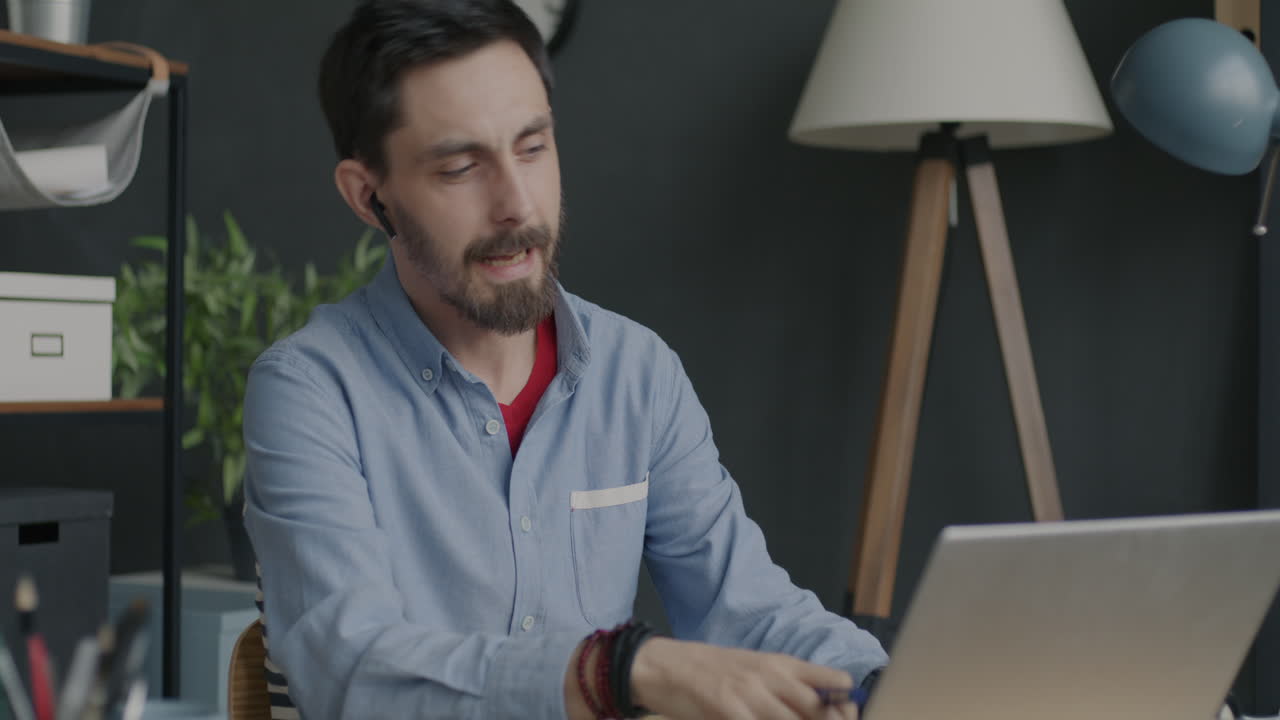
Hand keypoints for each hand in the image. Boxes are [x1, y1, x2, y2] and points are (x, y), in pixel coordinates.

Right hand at [629, 637, 857, 719]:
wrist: (666, 666)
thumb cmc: (712, 669)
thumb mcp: (755, 668)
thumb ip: (787, 685)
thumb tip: (822, 706)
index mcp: (781, 663)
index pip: (833, 682)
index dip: (845, 705)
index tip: (845, 716)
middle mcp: (771, 677)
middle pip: (819, 710)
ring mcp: (751, 695)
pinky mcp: (729, 711)